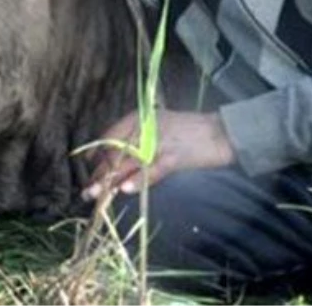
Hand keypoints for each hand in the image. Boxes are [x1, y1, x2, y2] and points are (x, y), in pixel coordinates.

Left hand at [81, 109, 234, 200]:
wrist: (224, 134)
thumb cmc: (194, 134)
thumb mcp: (164, 131)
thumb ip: (143, 143)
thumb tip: (120, 166)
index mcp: (145, 116)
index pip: (113, 134)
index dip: (98, 152)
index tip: (88, 167)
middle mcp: (150, 125)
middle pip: (118, 150)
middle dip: (101, 172)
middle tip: (87, 191)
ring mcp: (162, 140)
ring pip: (130, 161)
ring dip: (111, 180)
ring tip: (97, 195)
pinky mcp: (177, 156)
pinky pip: (153, 170)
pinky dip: (139, 180)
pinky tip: (125, 190)